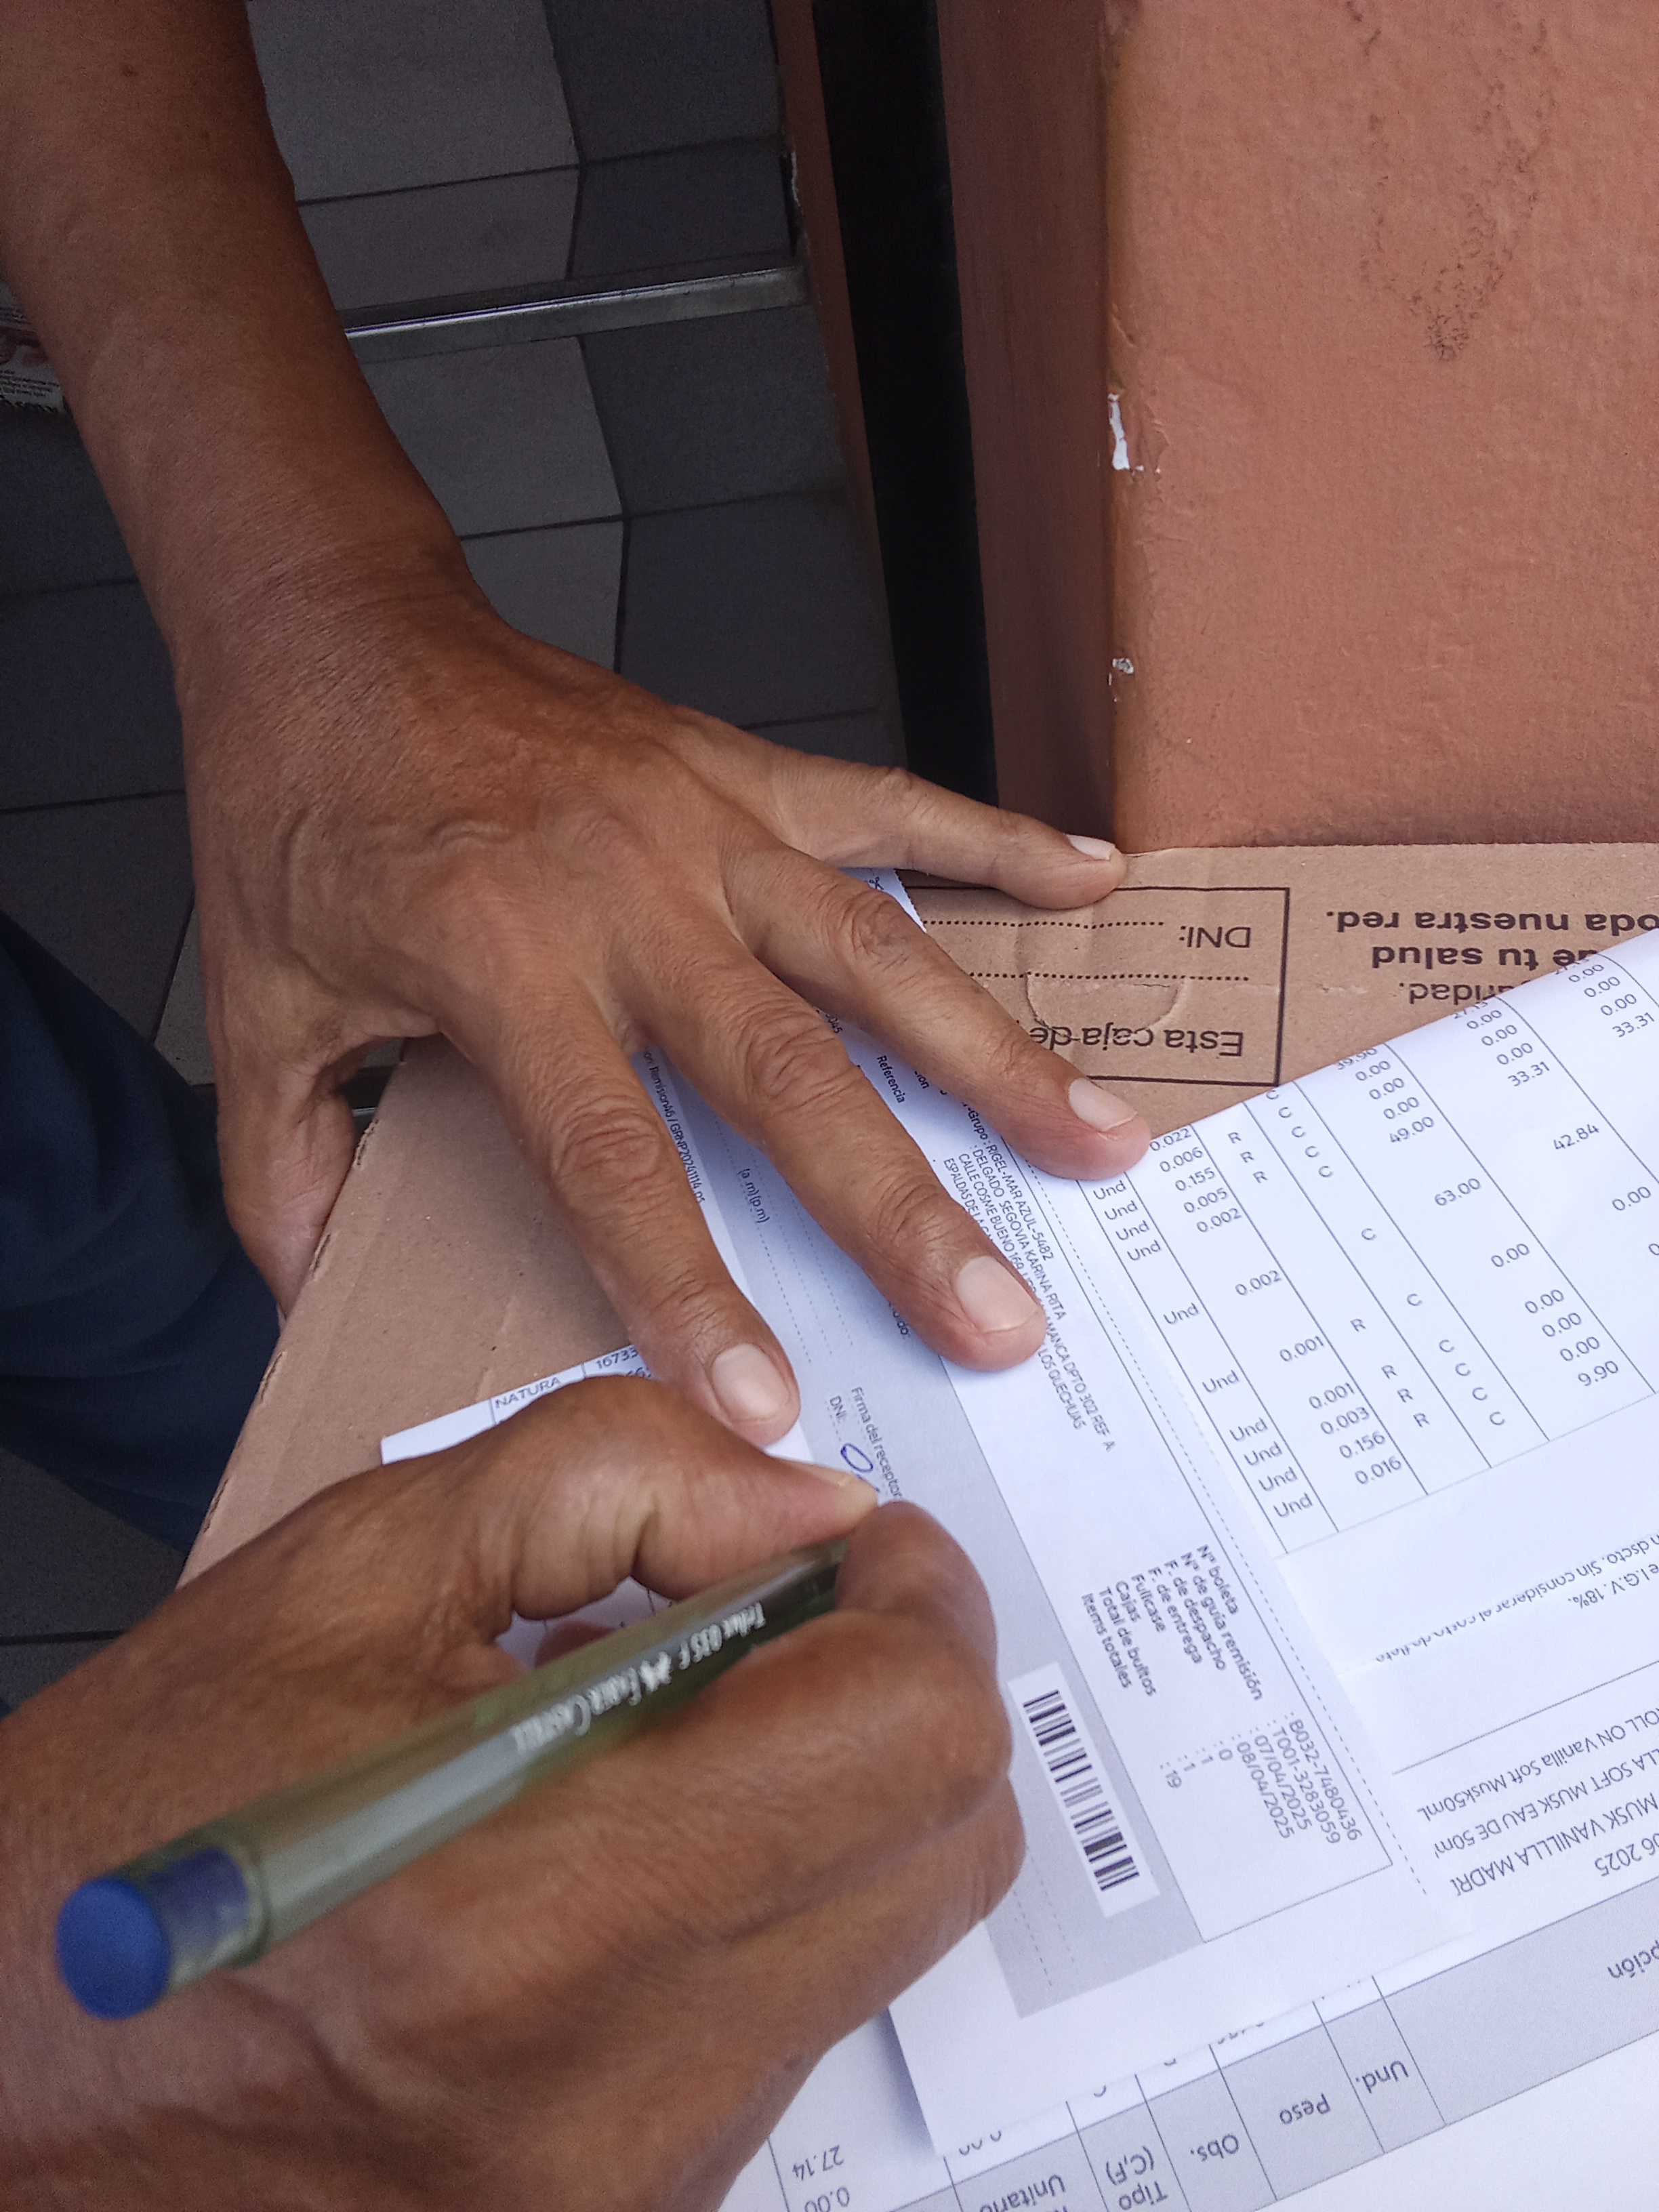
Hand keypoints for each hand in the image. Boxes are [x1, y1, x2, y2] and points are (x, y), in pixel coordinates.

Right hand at [0, 1379, 1020, 2210]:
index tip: (849, 1549)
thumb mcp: (354, 1571)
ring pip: (881, 1939)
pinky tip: (622, 1838)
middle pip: (945, 1847)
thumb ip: (614, 1480)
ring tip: (664, 1726)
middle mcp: (615, 2085)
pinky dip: (761, 1898)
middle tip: (778, 1611)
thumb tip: (809, 1512)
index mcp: (537, 1905)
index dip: (917, 1601)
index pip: (906, 1737)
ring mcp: (629, 2181)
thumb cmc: (131, 1827)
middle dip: (901, 1688)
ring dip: (829, 1793)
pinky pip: (787, 2024)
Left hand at [177, 553, 1148, 1439]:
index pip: (610, 1158)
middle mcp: (626, 893)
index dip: (687, 1286)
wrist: (329, 622)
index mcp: (498, 962)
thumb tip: (313, 1308)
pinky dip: (996, 842)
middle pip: (787, 1073)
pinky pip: (890, 804)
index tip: (764, 1402)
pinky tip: (1097, 884)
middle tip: (998, 1316)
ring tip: (1099, 1140)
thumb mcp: (255, 1004)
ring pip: (874, 952)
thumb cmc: (296, 811)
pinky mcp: (740, 766)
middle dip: (901, 1207)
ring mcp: (701, 821)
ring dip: (993, 1053)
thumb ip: (281, 1170)